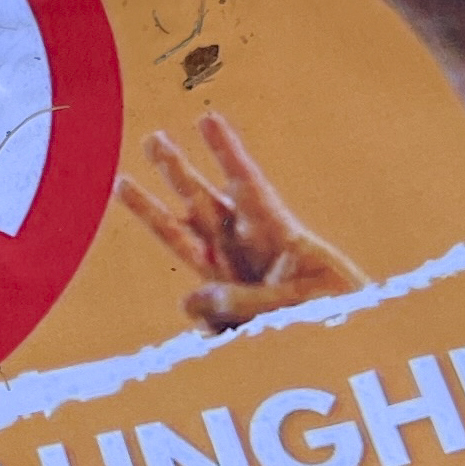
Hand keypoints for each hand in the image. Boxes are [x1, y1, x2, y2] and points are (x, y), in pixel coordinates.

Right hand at [115, 111, 367, 332]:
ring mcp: (230, 274)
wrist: (342, 348)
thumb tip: (189, 303)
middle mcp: (246, 246)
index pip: (248, 185)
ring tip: (122, 183)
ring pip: (181, 236)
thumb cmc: (332, 314)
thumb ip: (240, 300)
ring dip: (150, 209)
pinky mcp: (222, 309)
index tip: (207, 118)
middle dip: (177, 168)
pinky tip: (240, 338)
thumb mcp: (293, 303)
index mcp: (278, 232)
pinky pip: (202, 311)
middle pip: (203, 200)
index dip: (227, 152)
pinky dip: (213, 326)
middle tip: (152, 138)